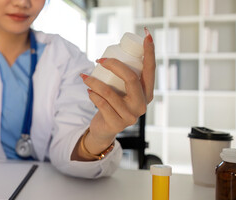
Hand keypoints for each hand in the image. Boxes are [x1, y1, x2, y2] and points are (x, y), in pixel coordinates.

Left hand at [82, 29, 155, 144]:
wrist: (105, 129)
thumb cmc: (113, 104)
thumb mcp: (123, 90)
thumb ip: (124, 76)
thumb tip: (113, 51)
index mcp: (147, 93)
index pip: (150, 69)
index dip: (150, 52)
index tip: (147, 34)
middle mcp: (142, 104)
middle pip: (131, 78)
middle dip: (114, 64)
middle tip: (99, 60)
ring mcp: (130, 116)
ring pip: (109, 92)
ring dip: (94, 82)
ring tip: (85, 77)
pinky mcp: (116, 124)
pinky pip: (101, 104)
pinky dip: (92, 95)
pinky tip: (89, 92)